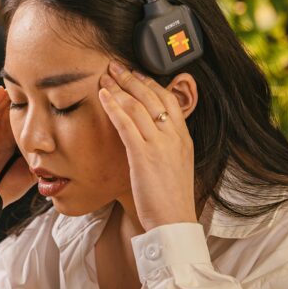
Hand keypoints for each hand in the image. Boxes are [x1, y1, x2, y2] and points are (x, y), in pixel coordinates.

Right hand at [0, 86, 34, 228]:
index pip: (22, 115)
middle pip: (8, 108)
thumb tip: (65, 154)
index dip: (32, 103)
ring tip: (16, 78)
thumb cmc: (5, 189)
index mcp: (10, 139)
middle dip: (19, 93)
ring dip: (4, 94)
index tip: (47, 90)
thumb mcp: (30, 172)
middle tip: (33, 75)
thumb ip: (42, 160)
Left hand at [98, 61, 196, 230]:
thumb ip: (167, 147)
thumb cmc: (171, 200)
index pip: (169, 100)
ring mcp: (160, 145)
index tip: (136, 75)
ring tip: (105, 77)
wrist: (173, 221)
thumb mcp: (176, 167)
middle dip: (132, 78)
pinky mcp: (143, 155)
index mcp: (184, 138)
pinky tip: (103, 97)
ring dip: (119, 88)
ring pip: (138, 106)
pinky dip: (113, 106)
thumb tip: (154, 138)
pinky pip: (126, 123)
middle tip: (116, 66)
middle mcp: (174, 137)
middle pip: (153, 97)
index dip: (151, 84)